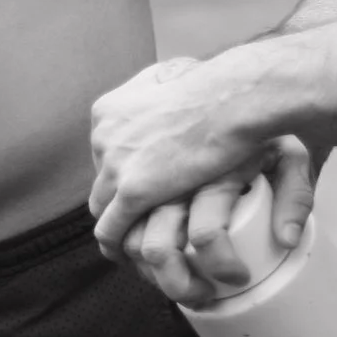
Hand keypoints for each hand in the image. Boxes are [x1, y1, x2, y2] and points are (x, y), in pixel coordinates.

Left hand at [88, 49, 310, 290]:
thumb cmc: (222, 86)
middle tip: (147, 223)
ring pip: (103, 211)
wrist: (236, 96)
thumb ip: (166, 84)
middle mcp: (105, 136)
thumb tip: (167, 86)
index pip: (104, 155)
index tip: (145, 190)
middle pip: (100, 184)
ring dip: (121, 231)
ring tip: (142, 250)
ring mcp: (116, 164)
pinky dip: (122, 248)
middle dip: (120, 207)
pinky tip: (139, 261)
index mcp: (112, 111)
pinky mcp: (134, 191)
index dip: (124, 177)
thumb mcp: (179, 75)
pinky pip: (112, 232)